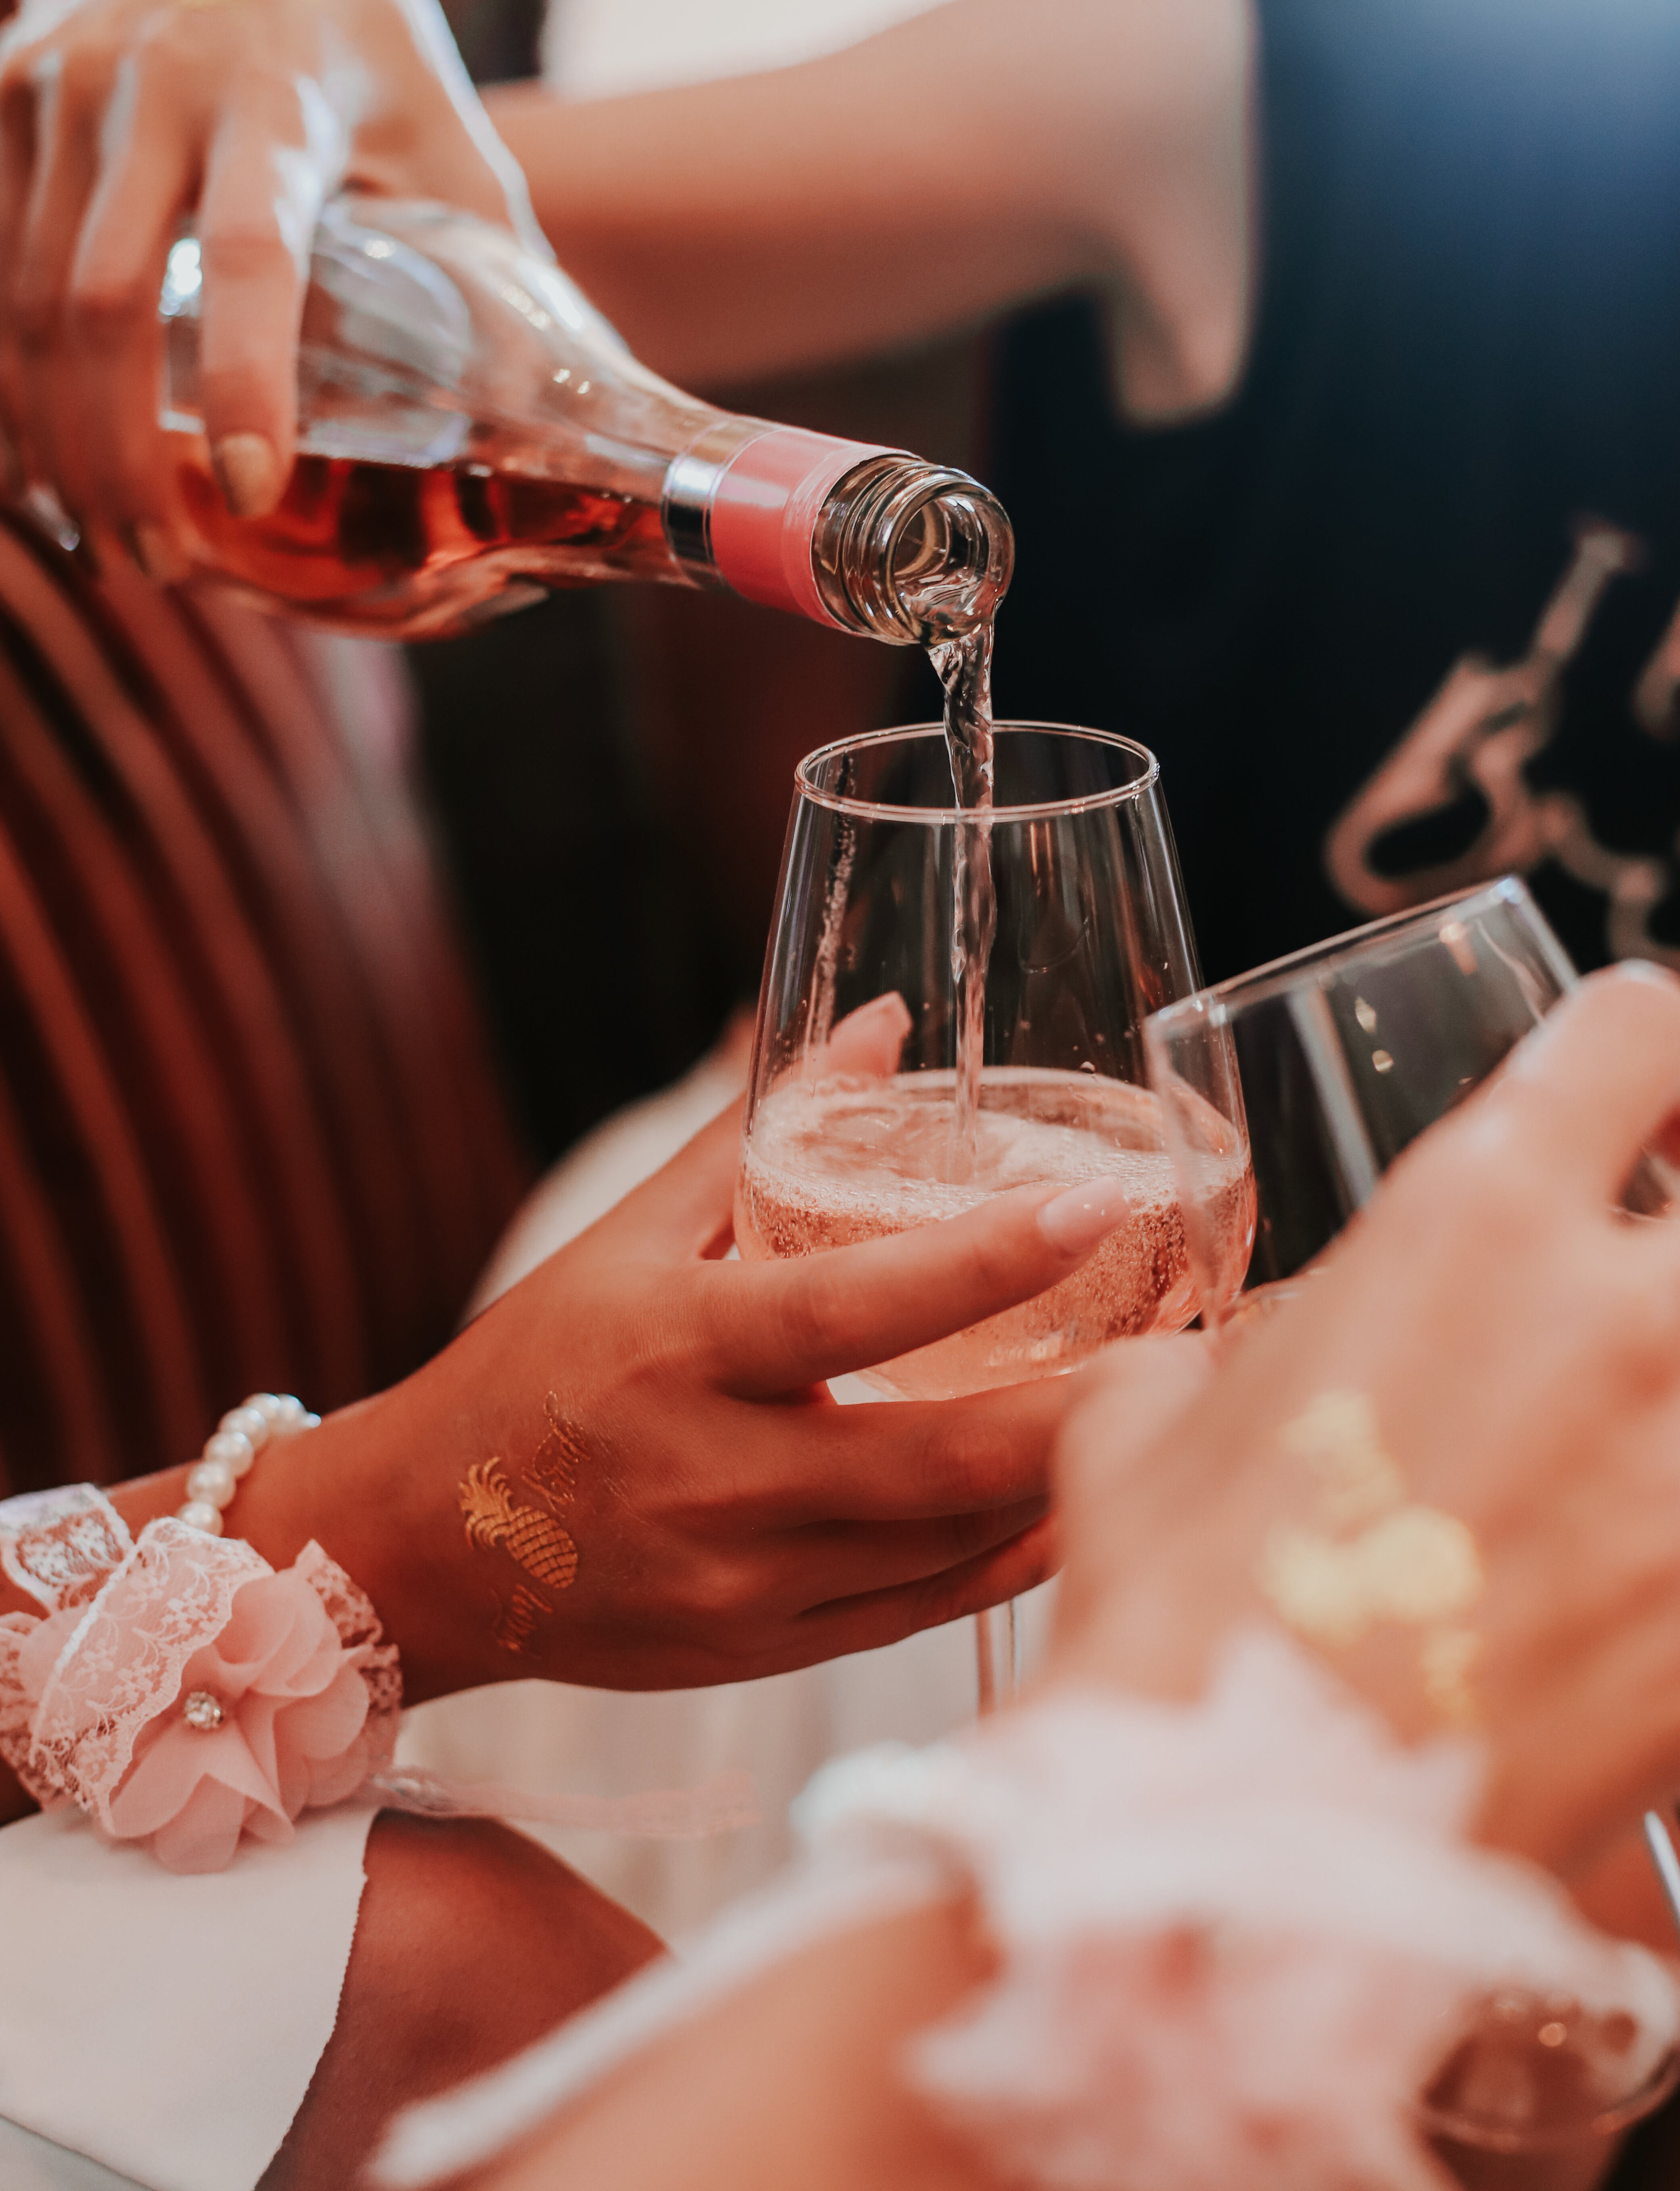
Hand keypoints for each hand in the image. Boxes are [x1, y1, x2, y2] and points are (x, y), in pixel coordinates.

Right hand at [0, 0, 527, 553]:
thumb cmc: (381, 61)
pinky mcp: (8, 92)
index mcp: (275, 95)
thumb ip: (490, 273)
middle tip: (158, 565)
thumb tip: (557, 428)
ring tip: (106, 539)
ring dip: (55, 436)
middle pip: (102, 303)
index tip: (249, 490)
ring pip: (23, 297)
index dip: (247, 380)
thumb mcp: (452, 143)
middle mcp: (152, 81)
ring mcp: (61, 83)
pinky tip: (40, 465)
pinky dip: (7, 377)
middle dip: (118, 452)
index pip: (247, 256)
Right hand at [226, 1098, 1140, 1700]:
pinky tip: (1086, 1508)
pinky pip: (925, 1609)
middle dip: (1089, 1408)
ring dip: (1076, 1485)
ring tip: (1182, 1420)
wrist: (416, 1550)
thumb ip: (762, 1133)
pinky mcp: (765, 1650)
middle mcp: (717, 1477)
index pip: (850, 1307)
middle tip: (1211, 1349)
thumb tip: (883, 1021)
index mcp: (679, 1352)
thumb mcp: (628, 1238)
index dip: (980, 1261)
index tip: (1098, 1208)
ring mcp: (747, 1581)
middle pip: (939, 1456)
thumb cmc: (532, 1367)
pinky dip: (1013, 1560)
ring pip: (952, 1543)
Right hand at [1048, 962, 1679, 1877]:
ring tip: (1637, 1418)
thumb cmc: (1180, 1610)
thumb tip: (1226, 1377)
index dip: (1651, 1048)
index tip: (1649, 1097)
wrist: (1242, 1837)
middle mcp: (1621, 1319)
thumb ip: (1214, 1360)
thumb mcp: (1146, 1427)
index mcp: (1471, 1225)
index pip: (1638, 1036)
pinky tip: (1634, 1560)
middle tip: (1656, 1261)